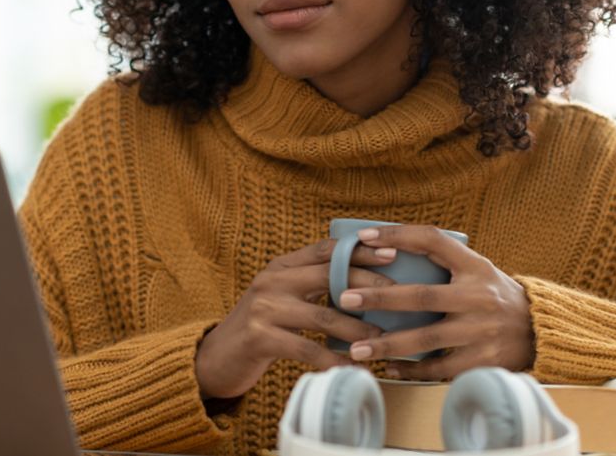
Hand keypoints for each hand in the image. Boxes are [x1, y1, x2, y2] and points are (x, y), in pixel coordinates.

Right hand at [194, 237, 397, 398]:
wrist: (215, 359)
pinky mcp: (260, 337)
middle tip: (400, 298)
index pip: (326, 249)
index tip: (393, 253)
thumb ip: (311, 287)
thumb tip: (364, 287)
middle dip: (368, 286)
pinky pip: (307, 348)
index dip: (360, 250)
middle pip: (329, 276)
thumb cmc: (260, 330)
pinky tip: (352, 367)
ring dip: (357, 329)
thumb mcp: (282, 299)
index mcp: (281, 267)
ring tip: (382, 339)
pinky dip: (333, 359)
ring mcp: (264, 308)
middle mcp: (272, 281)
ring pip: (323, 315)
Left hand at [336, 224, 533, 380]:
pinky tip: (388, 368)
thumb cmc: (494, 295)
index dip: (398, 235)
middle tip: (344, 299)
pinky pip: (440, 369)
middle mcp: (479, 297)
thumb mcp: (477, 269)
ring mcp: (482, 331)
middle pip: (421, 296)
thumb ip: (443, 260)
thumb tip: (384, 248)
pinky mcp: (485, 362)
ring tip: (357, 349)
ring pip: (426, 340)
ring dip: (388, 345)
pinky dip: (412, 370)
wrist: (540, 331)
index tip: (364, 236)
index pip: (432, 241)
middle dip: (379, 297)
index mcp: (475, 267)